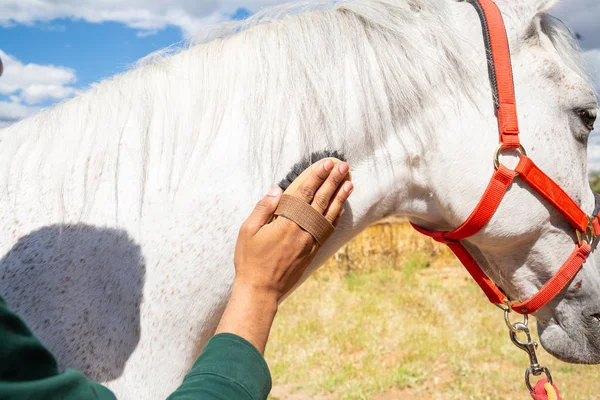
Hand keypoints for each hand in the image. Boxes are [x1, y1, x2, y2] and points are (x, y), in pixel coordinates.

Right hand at [234, 159, 351, 301]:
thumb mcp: (248, 231)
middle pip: (321, 201)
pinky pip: (327, 231)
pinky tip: (341, 208)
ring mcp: (309, 242)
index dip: (317, 177)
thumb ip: (263, 209)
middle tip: (343, 166)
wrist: (261, 290)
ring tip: (349, 182)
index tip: (327, 164)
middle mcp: (302, 230)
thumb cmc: (250, 260)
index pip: (305, 193)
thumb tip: (276, 190)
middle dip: (333, 181)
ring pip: (328, 215)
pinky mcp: (312, 251)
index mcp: (285, 223)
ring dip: (340, 197)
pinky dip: (335, 218)